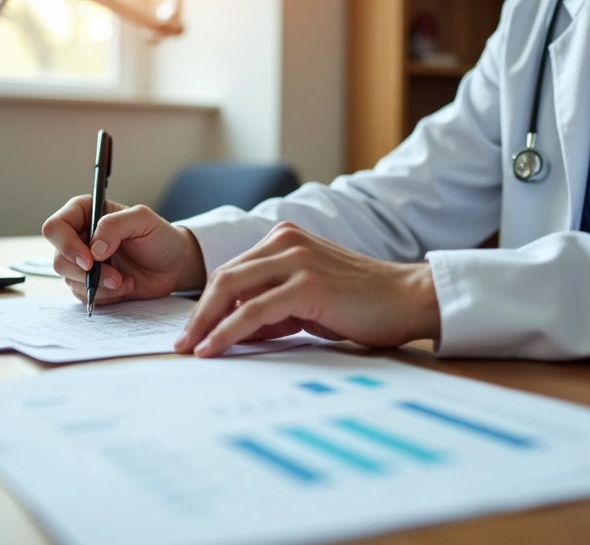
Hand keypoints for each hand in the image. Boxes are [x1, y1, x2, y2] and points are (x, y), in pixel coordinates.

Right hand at [42, 196, 205, 304]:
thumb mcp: (143, 220)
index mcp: (85, 213)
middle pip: (58, 258)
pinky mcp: (90, 284)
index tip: (90, 260)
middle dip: (85, 272)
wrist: (174, 265)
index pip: (55, 227)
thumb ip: (115, 226)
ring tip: (125, 281)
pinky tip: (125, 287)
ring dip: (99, 286)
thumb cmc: (159, 237)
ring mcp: (82, 262)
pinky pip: (84, 296)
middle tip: (115, 276)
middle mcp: (78, 237)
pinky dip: (106, 296)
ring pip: (70, 280)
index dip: (66, 245)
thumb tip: (93, 249)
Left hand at [174, 222, 440, 357]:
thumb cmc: (363, 304)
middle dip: (196, 313)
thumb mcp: (308, 300)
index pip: (232, 272)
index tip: (191, 332)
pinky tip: (213, 348)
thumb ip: (272, 308)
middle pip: (223, 277)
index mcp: (284, 239)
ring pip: (232, 290)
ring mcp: (296, 260)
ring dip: (204, 323)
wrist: (409, 299)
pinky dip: (227, 331)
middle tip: (180, 344)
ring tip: (189, 350)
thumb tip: (234, 331)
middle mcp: (286, 242)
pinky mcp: (307, 284)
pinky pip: (253, 311)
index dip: (206, 304)